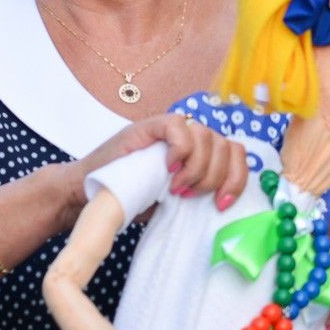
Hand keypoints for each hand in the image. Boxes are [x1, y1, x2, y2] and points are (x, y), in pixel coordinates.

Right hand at [55, 113, 248, 229]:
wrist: (91, 192)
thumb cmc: (132, 197)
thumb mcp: (176, 200)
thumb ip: (200, 193)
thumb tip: (227, 205)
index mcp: (204, 154)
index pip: (237, 155)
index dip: (237, 180)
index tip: (222, 205)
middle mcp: (193, 137)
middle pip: (227, 147)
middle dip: (214, 178)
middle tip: (188, 196)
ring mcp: (173, 128)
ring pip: (208, 137)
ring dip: (196, 168)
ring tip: (175, 188)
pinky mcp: (152, 124)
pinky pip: (179, 126)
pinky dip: (179, 149)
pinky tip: (167, 167)